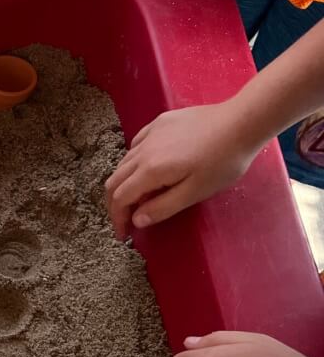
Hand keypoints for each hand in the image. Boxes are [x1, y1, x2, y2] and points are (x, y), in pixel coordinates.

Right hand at [103, 102, 256, 235]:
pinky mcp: (160, 123)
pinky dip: (133, 162)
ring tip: (138, 196)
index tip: (123, 234)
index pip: (120, 198)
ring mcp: (150, 134)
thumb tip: (137, 220)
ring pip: (123, 162)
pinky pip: (136, 145)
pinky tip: (147, 166)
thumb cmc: (223, 161)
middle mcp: (142, 151)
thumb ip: (163, 207)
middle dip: (115, 203)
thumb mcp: (196, 192)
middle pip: (114, 180)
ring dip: (124, 183)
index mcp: (150, 171)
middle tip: (125, 219)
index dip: (118, 219)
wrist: (242, 122)